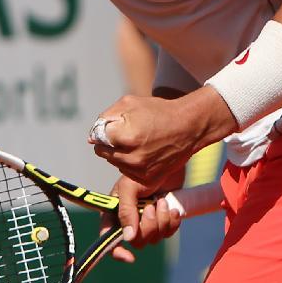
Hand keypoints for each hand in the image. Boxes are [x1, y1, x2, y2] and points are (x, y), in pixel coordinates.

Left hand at [88, 86, 234, 184]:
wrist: (188, 127)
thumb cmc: (158, 112)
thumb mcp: (129, 103)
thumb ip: (106, 117)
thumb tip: (93, 136)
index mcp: (125, 136)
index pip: (97, 138)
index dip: (105, 130)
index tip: (115, 127)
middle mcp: (131, 157)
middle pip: (103, 152)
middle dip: (111, 143)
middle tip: (128, 134)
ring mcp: (140, 170)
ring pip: (114, 163)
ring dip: (120, 153)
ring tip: (139, 142)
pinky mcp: (148, 179)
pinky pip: (127, 172)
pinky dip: (131, 163)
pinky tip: (144, 152)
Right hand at [100, 174, 182, 263]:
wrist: (169, 161)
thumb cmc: (142, 170)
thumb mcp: (129, 188)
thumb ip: (126, 211)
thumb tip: (128, 237)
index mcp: (115, 212)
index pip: (108, 238)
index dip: (116, 251)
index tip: (130, 256)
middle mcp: (129, 219)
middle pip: (137, 241)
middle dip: (148, 226)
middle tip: (152, 206)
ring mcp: (147, 220)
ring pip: (154, 238)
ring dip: (161, 221)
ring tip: (162, 201)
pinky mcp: (163, 219)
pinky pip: (168, 232)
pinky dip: (171, 222)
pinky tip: (172, 208)